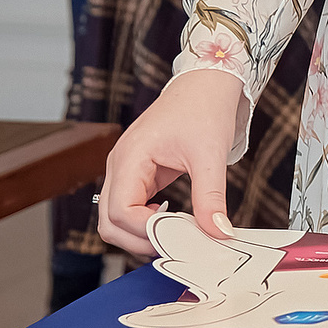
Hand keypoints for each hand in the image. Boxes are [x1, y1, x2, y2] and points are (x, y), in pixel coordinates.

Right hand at [97, 67, 249, 255]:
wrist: (205, 84)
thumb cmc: (203, 108)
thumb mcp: (211, 155)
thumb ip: (211, 197)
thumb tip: (218, 232)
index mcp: (130, 157)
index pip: (120, 211)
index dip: (146, 231)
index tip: (178, 235)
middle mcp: (119, 165)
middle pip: (109, 222)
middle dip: (140, 240)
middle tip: (177, 243)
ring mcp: (124, 171)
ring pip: (115, 220)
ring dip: (140, 235)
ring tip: (176, 233)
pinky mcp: (136, 174)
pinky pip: (129, 209)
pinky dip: (145, 223)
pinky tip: (172, 219)